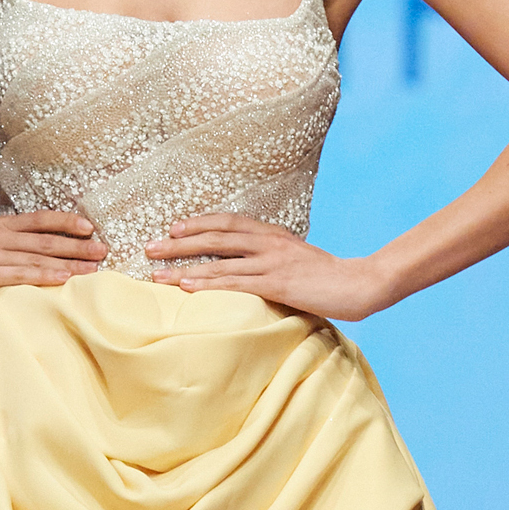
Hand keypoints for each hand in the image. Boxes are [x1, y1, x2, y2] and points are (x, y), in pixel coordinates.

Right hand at [0, 211, 104, 314]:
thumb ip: (9, 249)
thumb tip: (46, 255)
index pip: (38, 220)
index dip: (66, 222)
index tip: (91, 228)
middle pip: (44, 239)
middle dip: (77, 244)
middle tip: (104, 250)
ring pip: (36, 257)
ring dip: (68, 262)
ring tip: (94, 268)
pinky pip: (19, 275)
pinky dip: (45, 276)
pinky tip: (64, 280)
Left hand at [146, 216, 386, 320]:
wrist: (359, 284)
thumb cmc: (327, 277)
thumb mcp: (295, 260)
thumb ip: (269, 260)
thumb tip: (244, 268)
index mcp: (272, 234)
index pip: (227, 222)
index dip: (197, 223)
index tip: (172, 229)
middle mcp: (268, 242)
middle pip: (215, 236)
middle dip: (179, 242)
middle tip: (149, 247)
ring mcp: (272, 262)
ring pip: (219, 260)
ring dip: (183, 267)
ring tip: (156, 275)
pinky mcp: (277, 283)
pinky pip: (235, 282)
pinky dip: (207, 284)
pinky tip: (186, 287)